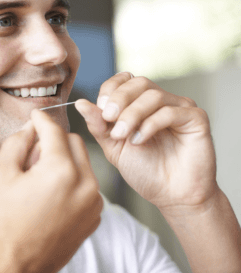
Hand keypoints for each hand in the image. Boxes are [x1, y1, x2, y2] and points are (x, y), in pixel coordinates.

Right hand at [0, 109, 102, 272]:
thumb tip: (31, 127)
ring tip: (42, 176)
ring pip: (83, 161)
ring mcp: (94, 200)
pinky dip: (73, 179)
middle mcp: (85, 183)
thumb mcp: (0, 175)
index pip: (54, 130)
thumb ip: (17, 142)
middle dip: (55, 140)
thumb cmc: (5, 222)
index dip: (42, 119)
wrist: (20, 265)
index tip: (35, 116)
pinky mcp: (95, 214)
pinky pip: (87, 183)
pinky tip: (52, 194)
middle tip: (34, 153)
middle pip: (74, 141)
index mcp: (60, 171)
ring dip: (65, 159)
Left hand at [75, 72, 216, 211]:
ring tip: (123, 136)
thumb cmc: (144, 171)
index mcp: (140, 103)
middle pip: (138, 83)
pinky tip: (140, 140)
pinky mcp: (196, 119)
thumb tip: (80, 103)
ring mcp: (180, 108)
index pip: (124, 80)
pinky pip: (171, 111)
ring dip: (132, 114)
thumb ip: (98, 124)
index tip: (100, 108)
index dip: (110, 89)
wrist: (171, 197)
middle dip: (119, 99)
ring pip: (153, 95)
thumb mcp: (113, 146)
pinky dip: (150, 124)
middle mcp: (161, 101)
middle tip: (109, 119)